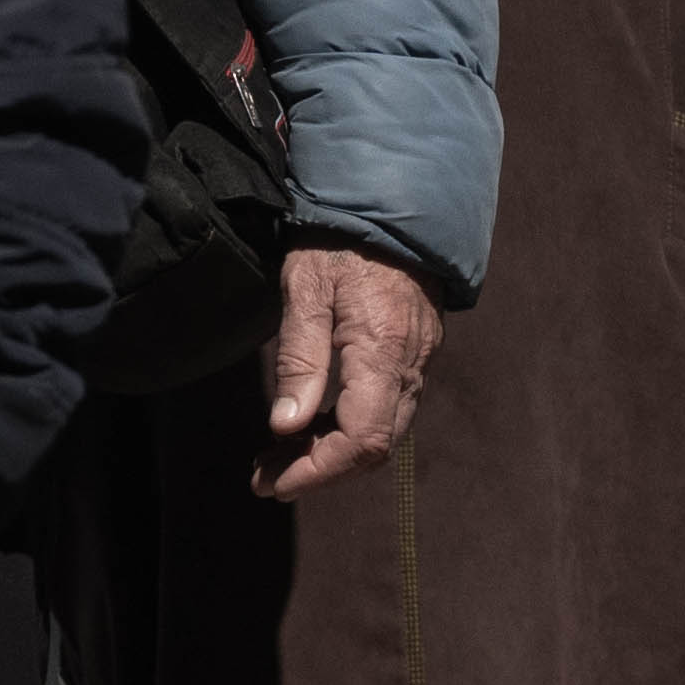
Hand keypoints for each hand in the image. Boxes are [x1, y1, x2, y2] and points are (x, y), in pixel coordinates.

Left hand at [258, 247, 442, 500]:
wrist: (391, 201)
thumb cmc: (339, 240)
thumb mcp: (305, 289)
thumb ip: (299, 359)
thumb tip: (285, 428)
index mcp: (381, 352)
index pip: (362, 440)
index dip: (319, 472)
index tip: (275, 483)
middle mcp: (409, 365)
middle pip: (376, 447)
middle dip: (321, 471)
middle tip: (266, 476)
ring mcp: (418, 359)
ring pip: (385, 431)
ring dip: (334, 453)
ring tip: (280, 455)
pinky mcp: (416, 352)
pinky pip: (389, 408)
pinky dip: (351, 427)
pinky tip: (313, 421)